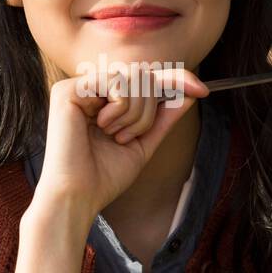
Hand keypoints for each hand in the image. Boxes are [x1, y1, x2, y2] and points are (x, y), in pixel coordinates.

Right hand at [33, 65, 209, 225]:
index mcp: (104, 100)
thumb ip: (163, 117)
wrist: (78, 197)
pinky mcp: (69, 90)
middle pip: (143, 75)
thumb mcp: (143, 144)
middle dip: (149, 110)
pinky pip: (116, 83)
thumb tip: (190, 93)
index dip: (176, 79)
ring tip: (116, 135)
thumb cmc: (104, 177)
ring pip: (134, 77)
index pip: (145, 78)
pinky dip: (120, 109)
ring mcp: (79, 87)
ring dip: (136, 113)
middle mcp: (90, 89)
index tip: (202, 90)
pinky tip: (103, 128)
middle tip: (128, 137)